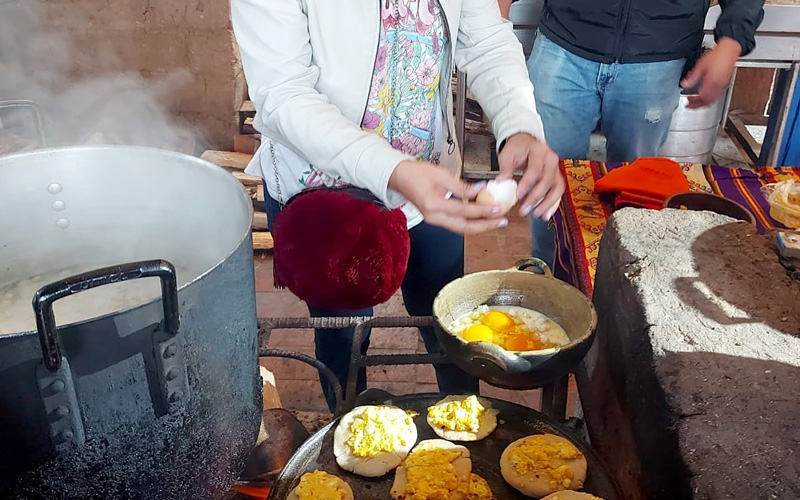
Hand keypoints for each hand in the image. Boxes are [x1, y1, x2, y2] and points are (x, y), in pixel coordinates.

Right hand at [389, 160, 506, 233]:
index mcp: (434, 205)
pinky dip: (469, 221)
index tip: (498, 208)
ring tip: (494, 220)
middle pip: (465, 228)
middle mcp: (434, 217)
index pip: (465, 211)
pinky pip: (455, 223)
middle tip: (501, 221)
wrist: (398, 177)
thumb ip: (462, 186)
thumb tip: (481, 190)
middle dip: (485, 226)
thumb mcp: (442, 175)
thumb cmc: (416, 173)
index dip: (483, 211)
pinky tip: (480, 216)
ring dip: (479, 225)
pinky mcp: (435, 218)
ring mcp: (434, 220)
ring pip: (461, 228)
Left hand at [497, 133, 564, 219]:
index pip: (535, 169)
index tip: (518, 195)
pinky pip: (558, 191)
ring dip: (548, 203)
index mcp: (539, 150)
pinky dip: (553, 204)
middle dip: (536, 197)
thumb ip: (506, 169)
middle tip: (524, 209)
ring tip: (537, 215)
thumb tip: (500, 183)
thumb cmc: (517, 148)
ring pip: (557, 188)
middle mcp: (551, 159)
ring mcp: (556, 168)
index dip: (527, 183)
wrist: (526, 142)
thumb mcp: (508, 155)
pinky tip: (546, 215)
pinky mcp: (556, 177)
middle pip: (547, 180)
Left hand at [681, 37, 740, 108]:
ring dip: (703, 103)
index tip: (687, 101)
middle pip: (707, 101)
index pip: (701, 97)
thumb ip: (692, 77)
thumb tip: (684, 85)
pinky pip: (717, 96)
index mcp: (712, 81)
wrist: (729, 50)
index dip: (693, 101)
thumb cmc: (717, 55)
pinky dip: (709, 99)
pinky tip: (704, 97)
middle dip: (698, 105)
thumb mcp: (700, 66)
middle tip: (690, 105)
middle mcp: (718, 85)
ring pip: (713, 100)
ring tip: (696, 103)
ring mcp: (722, 85)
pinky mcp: (724, 83)